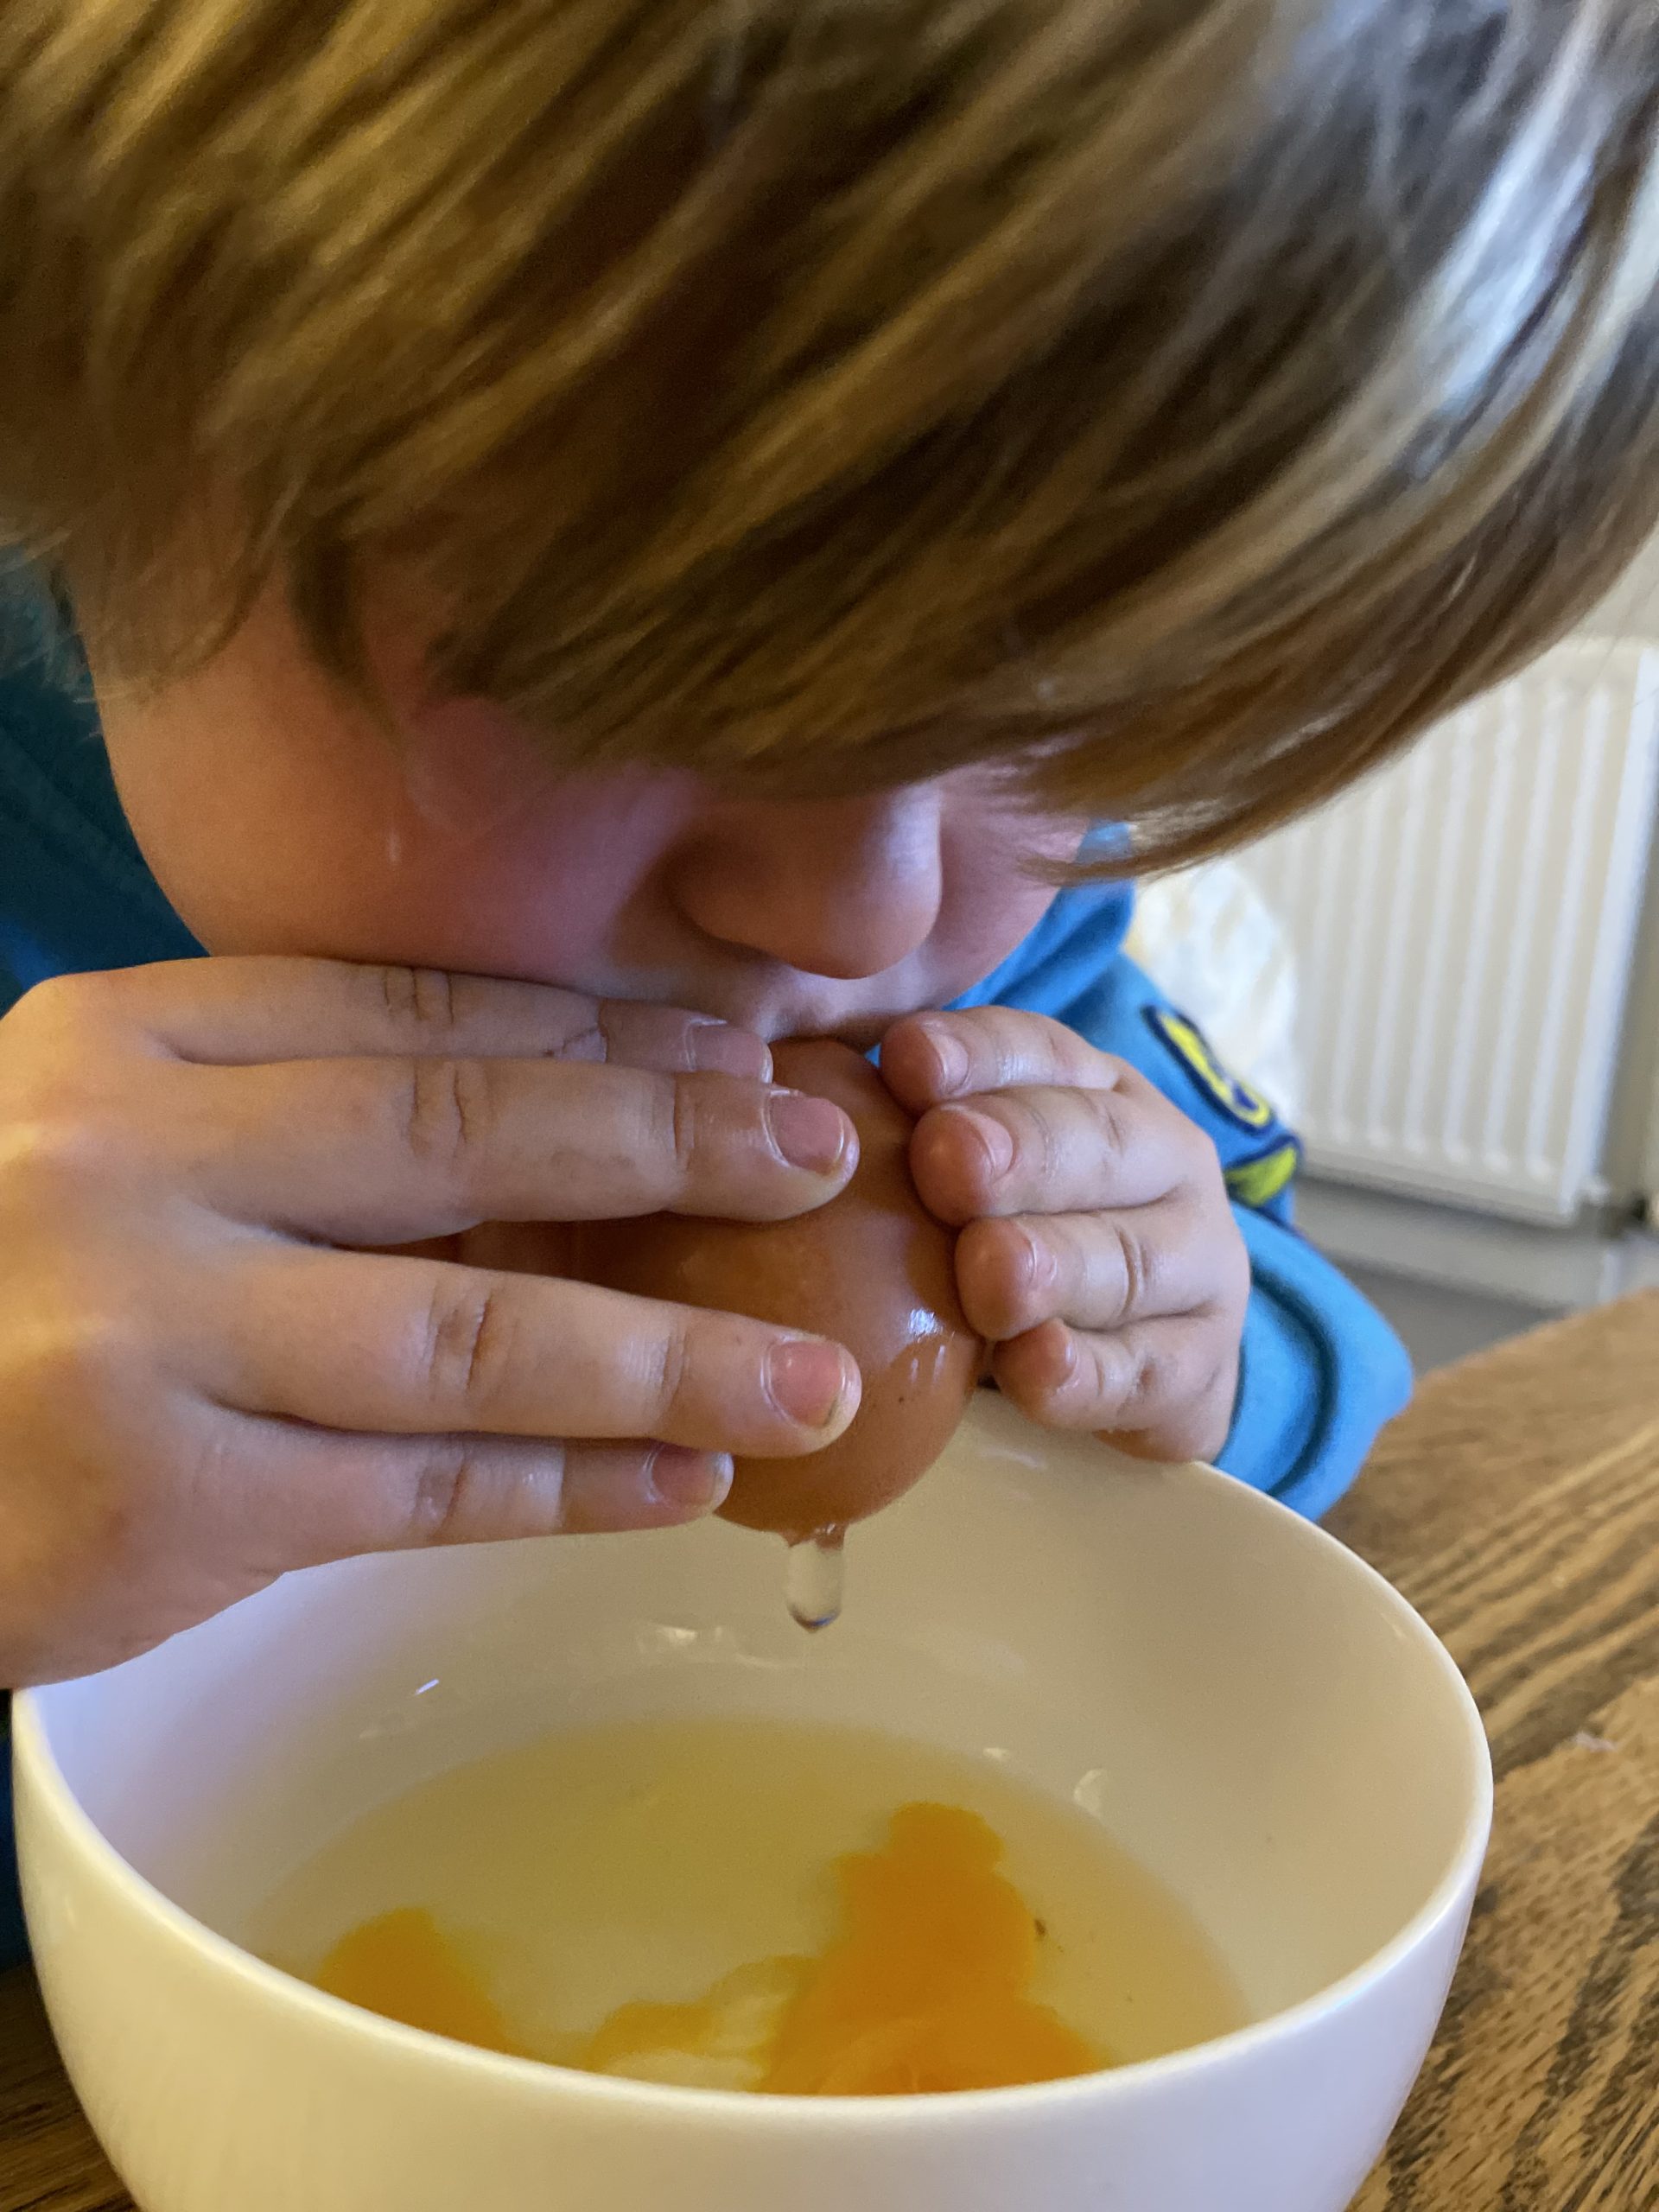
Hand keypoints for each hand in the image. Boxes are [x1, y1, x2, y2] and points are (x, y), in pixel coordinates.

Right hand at [0, 959, 860, 1682]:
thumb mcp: (111, 1139)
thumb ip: (291, 1114)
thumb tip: (568, 1116)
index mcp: (125, 1038)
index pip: (411, 1012)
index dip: (600, 1036)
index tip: (738, 1056)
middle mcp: (131, 1162)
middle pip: (463, 1135)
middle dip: (672, 1145)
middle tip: (822, 1161)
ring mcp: (145, 1335)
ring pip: (471, 1335)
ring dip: (670, 1354)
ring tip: (816, 1374)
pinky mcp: (166, 1504)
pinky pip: (418, 1490)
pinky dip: (569, 1488)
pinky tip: (684, 1479)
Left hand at [881, 1007, 1248, 1462]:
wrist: (1129, 1367)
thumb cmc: (1002, 1245)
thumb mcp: (954, 1181)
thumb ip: (887, 1131)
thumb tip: (763, 1094)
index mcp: (1092, 1088)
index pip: (1039, 1050)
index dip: (975, 1054)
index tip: (904, 1063)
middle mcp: (1160, 1158)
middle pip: (1098, 1142)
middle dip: (1020, 1150)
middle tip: (946, 1163)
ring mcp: (1197, 1264)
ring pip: (1130, 1258)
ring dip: (1056, 1263)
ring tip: (988, 1274)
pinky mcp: (1201, 1369)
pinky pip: (1147, 1372)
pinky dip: (1087, 1374)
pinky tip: (1034, 1370)